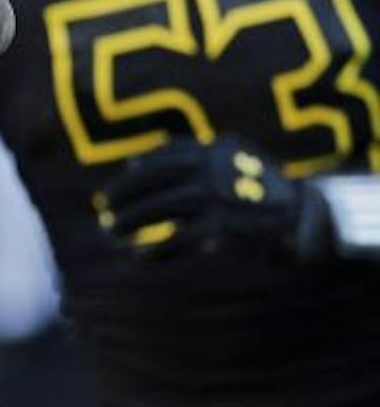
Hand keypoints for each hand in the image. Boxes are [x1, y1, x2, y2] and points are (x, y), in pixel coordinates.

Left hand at [94, 135, 328, 261]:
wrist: (303, 217)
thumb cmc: (258, 188)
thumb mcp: (229, 158)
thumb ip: (186, 157)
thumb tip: (132, 163)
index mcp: (211, 149)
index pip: (160, 159)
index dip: (132, 175)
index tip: (113, 190)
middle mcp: (210, 168)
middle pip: (152, 182)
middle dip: (122, 197)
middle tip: (103, 212)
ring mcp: (214, 197)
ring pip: (158, 209)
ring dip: (130, 222)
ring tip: (113, 233)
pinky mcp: (220, 227)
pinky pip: (176, 239)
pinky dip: (155, 249)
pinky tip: (141, 256)